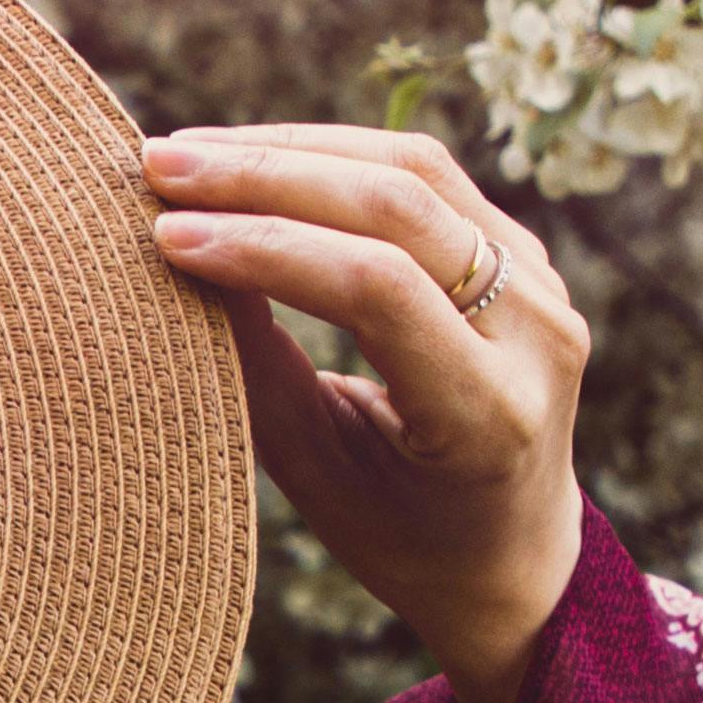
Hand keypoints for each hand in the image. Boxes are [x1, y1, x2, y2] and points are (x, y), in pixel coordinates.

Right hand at [140, 123, 587, 702]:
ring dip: (293, 148)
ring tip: (191, 154)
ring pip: (415, 169)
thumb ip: (259, 370)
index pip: (378, 288)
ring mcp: (542, 284)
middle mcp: (536, 336)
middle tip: (160, 166)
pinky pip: (428, 178)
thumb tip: (180, 257)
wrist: (512, 554)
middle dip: (267, 176)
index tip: (167, 236)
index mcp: (490, 415)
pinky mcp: (524, 253)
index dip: (267, 246)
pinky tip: (255, 159)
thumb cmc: (402, 535)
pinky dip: (332, 157)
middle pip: (399, 206)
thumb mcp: (318, 476)